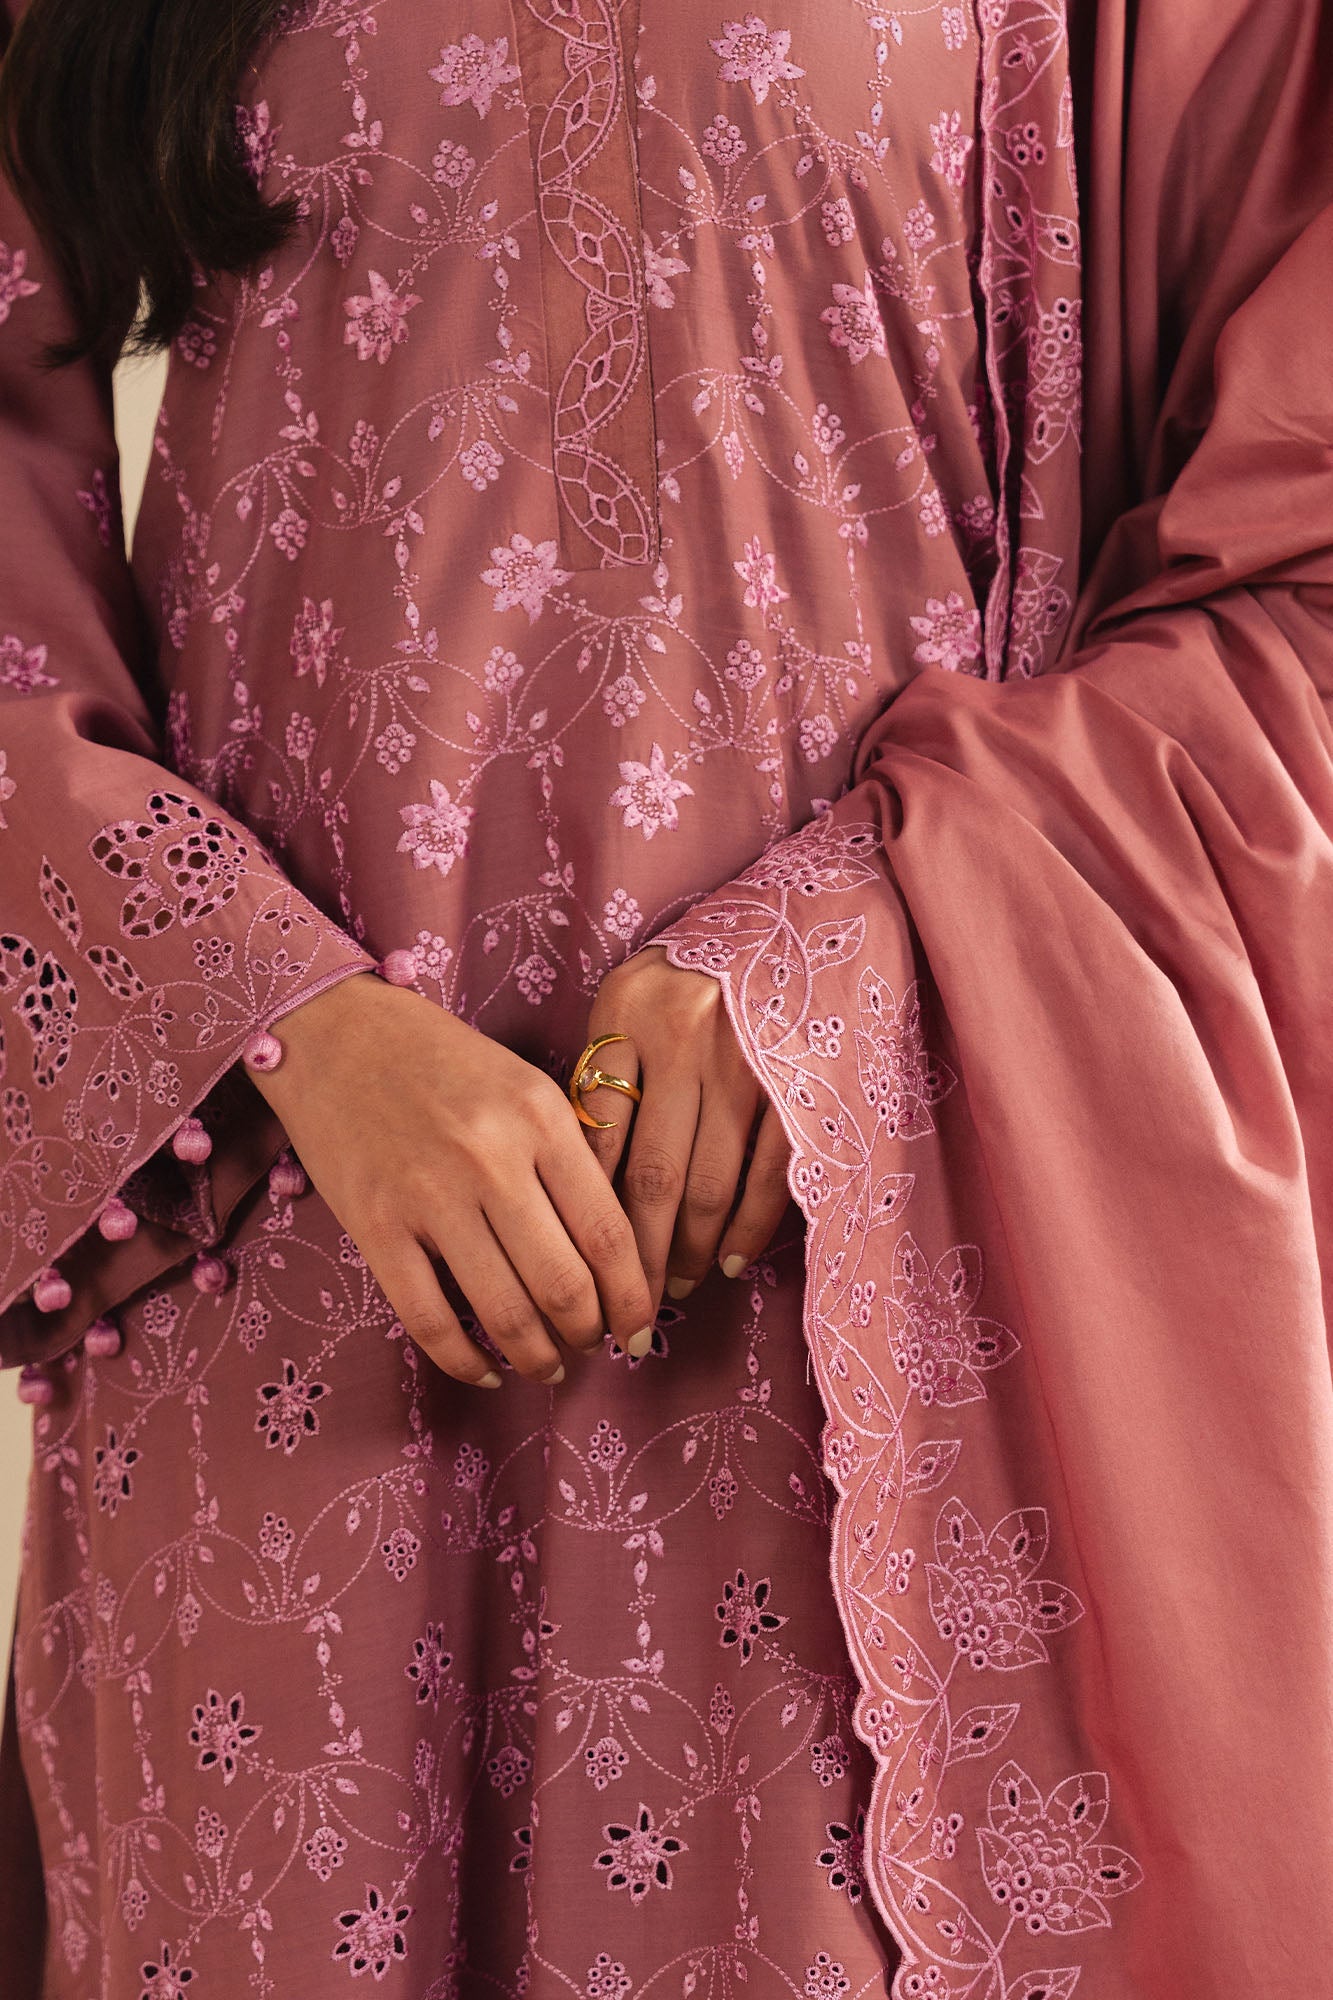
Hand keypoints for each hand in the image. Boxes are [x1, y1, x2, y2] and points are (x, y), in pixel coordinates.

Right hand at [250, 973, 655, 1384]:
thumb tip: (612, 1252)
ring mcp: (429, 1196)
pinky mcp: (374, 1226)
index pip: (609, 1232)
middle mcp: (491, 1159)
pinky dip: (465, 1360)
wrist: (334, 1032)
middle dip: (589, 1333)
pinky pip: (430, 1319)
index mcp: (542, 1118)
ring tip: (548, 1365)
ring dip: (537, 1356)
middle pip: (564, 1284)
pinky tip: (485, 1369)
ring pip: (504, 1312)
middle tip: (593, 1346)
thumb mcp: (524, 1086)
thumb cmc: (441, 1061)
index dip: (633, 1296)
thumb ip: (569, 1156)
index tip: (638, 1327)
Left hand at [577, 948, 791, 1320]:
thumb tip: (574, 1183)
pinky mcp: (802, 1082)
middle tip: (621, 1317)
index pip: (595, 1135)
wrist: (805, 914)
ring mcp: (750, 1060)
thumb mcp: (633, 995)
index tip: (571, 1268)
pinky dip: (748, 1228)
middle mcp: (687, 1033)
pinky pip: (769, 1175)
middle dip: (635, 1259)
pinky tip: (729, 1263)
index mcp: (630, 1008)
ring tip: (673, 1292)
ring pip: (708, 1185)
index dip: (581, 1215)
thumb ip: (605, 1070)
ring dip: (689, 1253)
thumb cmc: (697, 968)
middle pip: (651, 1176)